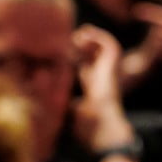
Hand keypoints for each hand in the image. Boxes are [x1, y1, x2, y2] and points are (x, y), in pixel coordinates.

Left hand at [69, 25, 133, 150]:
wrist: (100, 124)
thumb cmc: (86, 123)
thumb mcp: (70, 110)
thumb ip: (65, 104)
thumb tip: (49, 103)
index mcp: (92, 84)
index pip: (85, 64)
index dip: (74, 56)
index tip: (62, 53)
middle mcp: (102, 75)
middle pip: (94, 52)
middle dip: (82, 44)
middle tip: (69, 41)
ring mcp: (109, 69)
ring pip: (104, 45)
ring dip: (91, 37)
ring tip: (77, 36)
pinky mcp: (113, 64)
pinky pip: (109, 44)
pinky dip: (98, 37)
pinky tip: (83, 38)